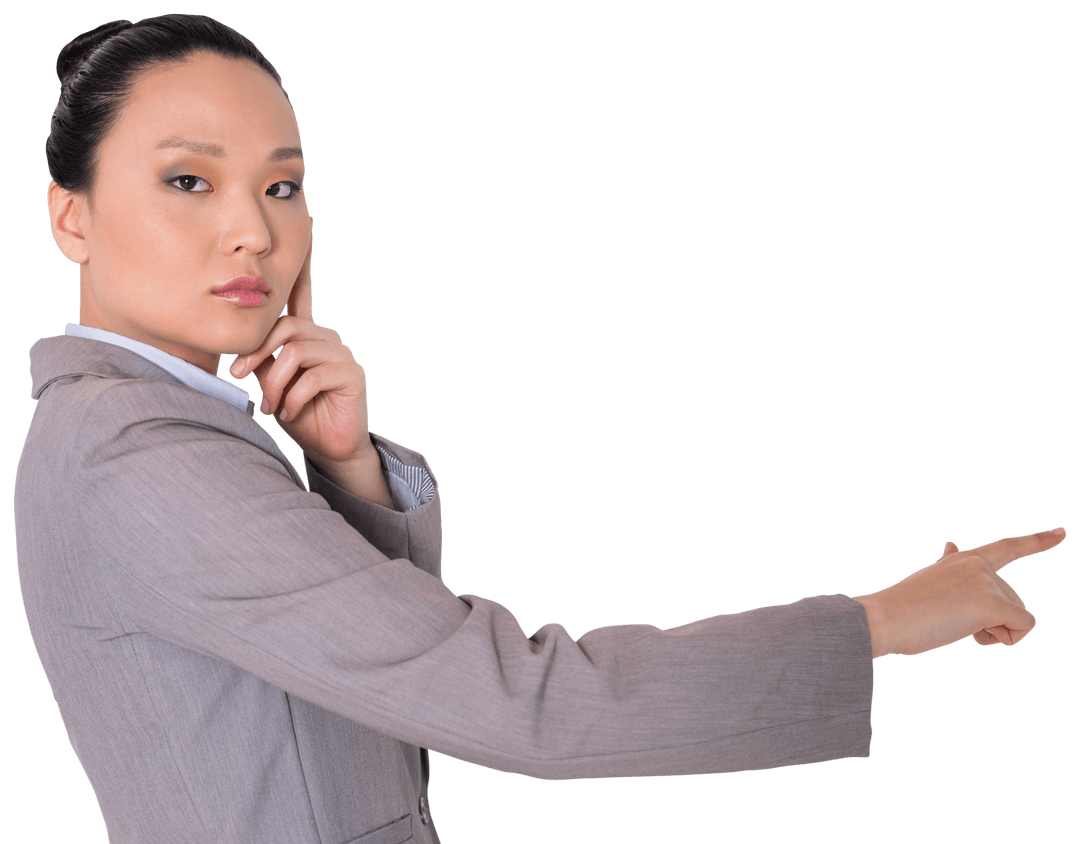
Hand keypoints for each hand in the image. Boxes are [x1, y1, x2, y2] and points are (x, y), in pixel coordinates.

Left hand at [228, 229, 372, 468]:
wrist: (331, 447)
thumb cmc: (299, 412)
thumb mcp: (272, 383)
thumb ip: (263, 360)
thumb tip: (240, 346)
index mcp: (307, 334)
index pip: (300, 298)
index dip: (300, 272)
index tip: (300, 242)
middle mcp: (326, 337)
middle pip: (286, 327)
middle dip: (257, 352)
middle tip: (239, 375)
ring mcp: (342, 354)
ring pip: (297, 352)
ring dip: (275, 381)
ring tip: (270, 403)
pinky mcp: (352, 375)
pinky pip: (314, 375)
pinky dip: (294, 396)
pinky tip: (289, 411)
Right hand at [857, 527, 1065, 657]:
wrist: (884, 619)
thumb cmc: (902, 609)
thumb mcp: (931, 582)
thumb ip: (951, 567)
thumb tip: (951, 543)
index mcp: (963, 559)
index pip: (1008, 547)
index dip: (1038, 541)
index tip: (1062, 532)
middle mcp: (978, 565)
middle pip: (1013, 602)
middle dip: (994, 623)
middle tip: (953, 623)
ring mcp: (985, 581)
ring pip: (1018, 617)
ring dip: (994, 633)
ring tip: (954, 626)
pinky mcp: (992, 602)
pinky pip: (1022, 627)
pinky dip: (1007, 639)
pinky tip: (973, 634)